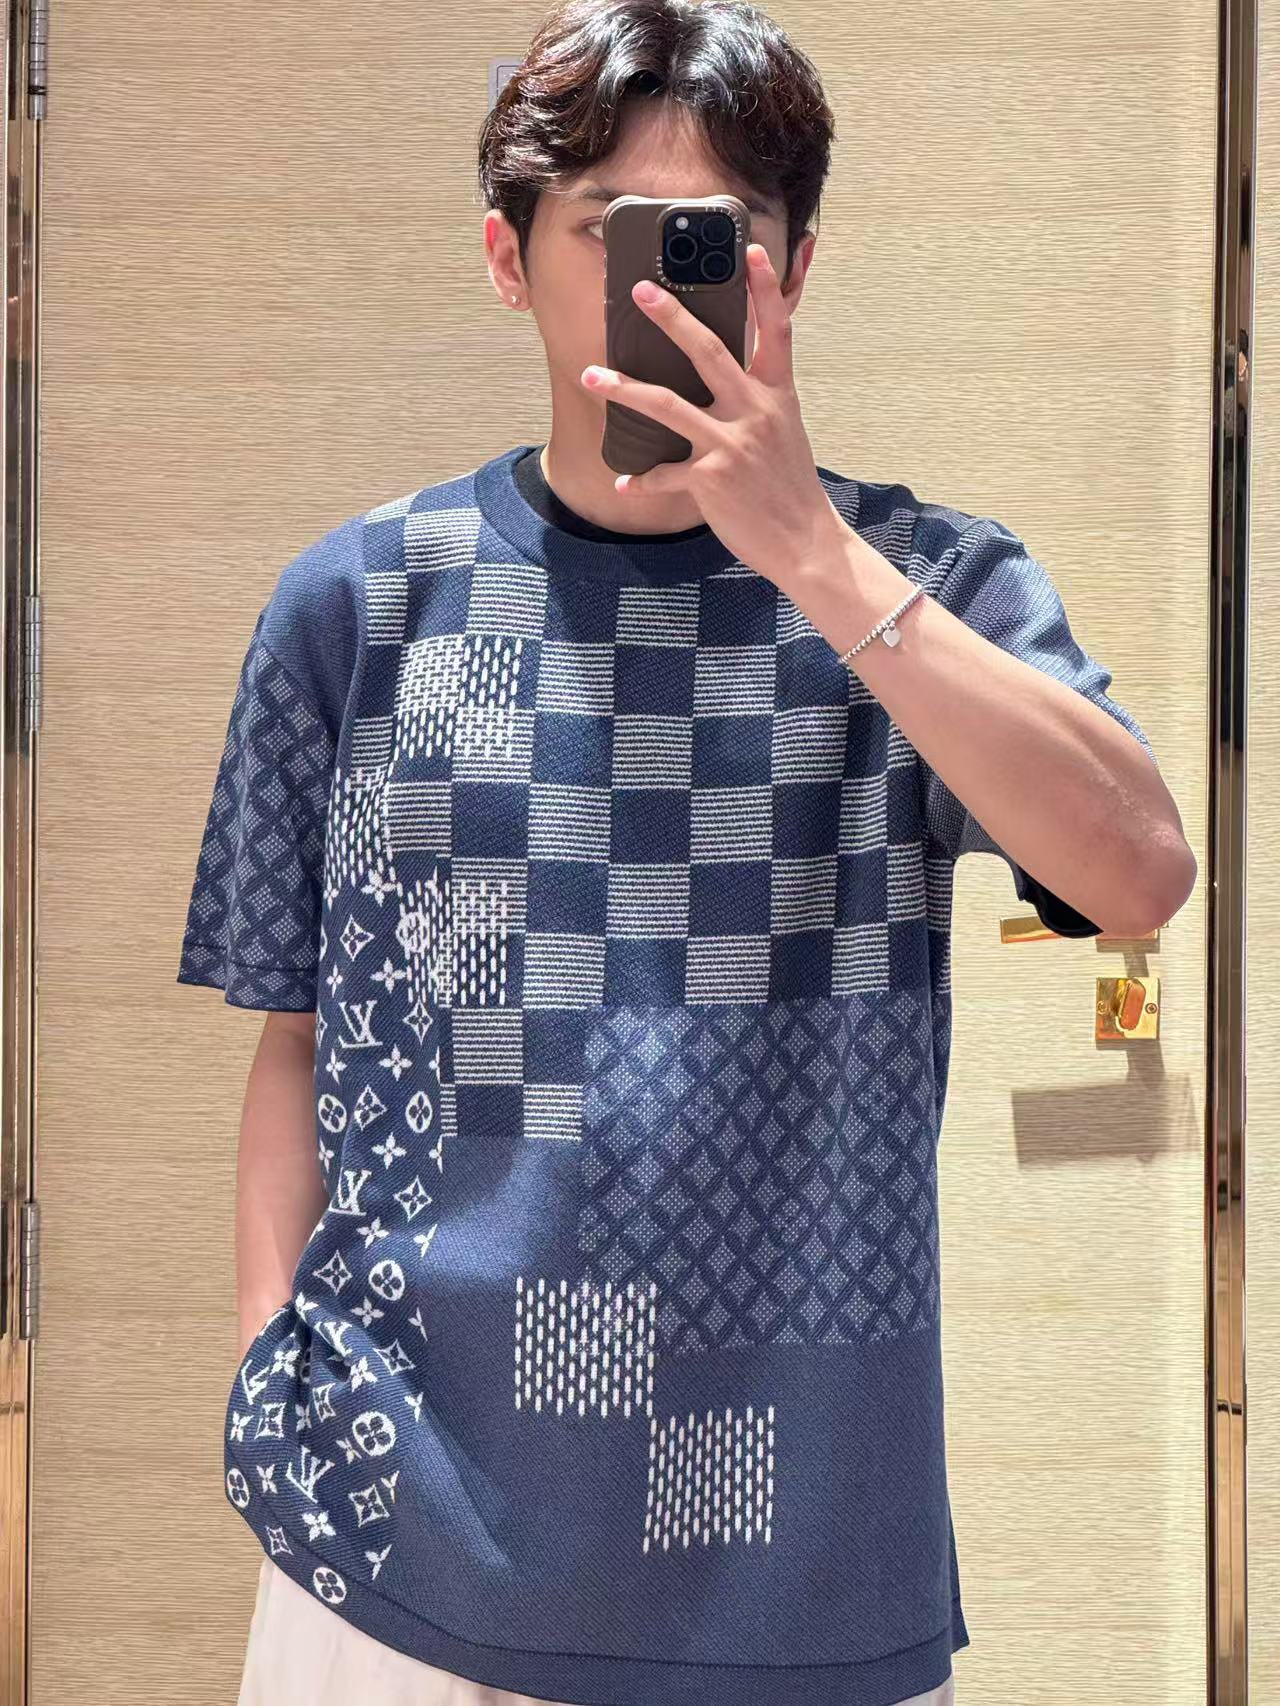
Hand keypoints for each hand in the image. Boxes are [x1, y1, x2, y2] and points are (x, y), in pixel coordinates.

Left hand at [579, 242, 851, 584]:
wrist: (805, 542)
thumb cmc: (791, 488)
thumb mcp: (785, 432)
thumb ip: (758, 402)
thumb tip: (727, 381)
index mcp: (777, 394)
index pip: (775, 329)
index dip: (765, 288)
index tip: (750, 251)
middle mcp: (755, 411)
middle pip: (709, 351)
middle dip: (671, 318)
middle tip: (640, 291)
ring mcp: (731, 443)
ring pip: (667, 405)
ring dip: (624, 389)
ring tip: (591, 376)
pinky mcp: (710, 478)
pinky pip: (664, 475)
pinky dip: (643, 481)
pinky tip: (626, 483)